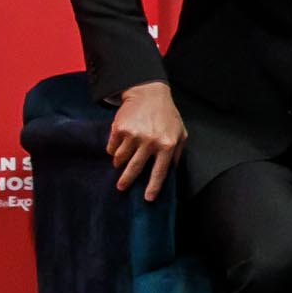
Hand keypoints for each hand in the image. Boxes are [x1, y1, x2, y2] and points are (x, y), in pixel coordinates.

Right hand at [107, 81, 185, 201]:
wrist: (149, 93)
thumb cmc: (166, 115)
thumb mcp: (180, 132)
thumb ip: (178, 152)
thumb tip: (172, 171)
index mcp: (168, 145)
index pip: (160, 171)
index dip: (153, 187)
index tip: (147, 199)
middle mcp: (150, 142)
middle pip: (136, 168)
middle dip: (127, 180)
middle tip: (121, 188)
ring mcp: (133, 136)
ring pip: (120, 159)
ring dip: (119, 162)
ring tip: (121, 160)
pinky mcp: (119, 129)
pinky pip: (112, 147)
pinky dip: (113, 149)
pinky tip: (118, 144)